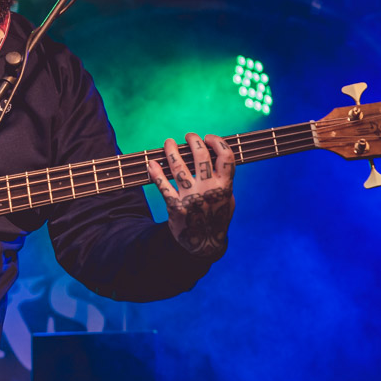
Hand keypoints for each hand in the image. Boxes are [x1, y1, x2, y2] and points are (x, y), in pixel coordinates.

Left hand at [146, 133, 234, 257]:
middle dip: (193, 140)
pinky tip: (152, 163)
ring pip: (178, 166)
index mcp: (224, 187)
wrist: (204, 243)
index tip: (209, 138)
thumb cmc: (216, 216)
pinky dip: (155, 172)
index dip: (218, 142)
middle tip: (188, 136)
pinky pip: (162, 185)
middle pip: (201, 156)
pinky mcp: (175, 206)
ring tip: (168, 143)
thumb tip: (215, 155)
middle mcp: (208, 190)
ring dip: (171, 150)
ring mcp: (191, 197)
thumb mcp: (228, 199)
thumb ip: (224, 179)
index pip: (226, 157)